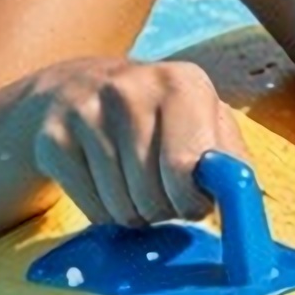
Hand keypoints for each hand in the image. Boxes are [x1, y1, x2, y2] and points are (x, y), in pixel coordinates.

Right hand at [21, 55, 247, 230]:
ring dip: (134, 212)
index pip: (187, 167)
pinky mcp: (52, 138)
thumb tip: (243, 194)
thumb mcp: (202, 119)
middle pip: (154, 195)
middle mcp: (132, 89)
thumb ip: (232, 157)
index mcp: (183, 82)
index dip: (193, 200)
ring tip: (132, 185)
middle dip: (163, 210)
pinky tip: (103, 184)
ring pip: (123, 208)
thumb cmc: (156, 115)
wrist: (71, 89)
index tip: (192, 201)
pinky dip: (103, 212)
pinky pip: (91, 208)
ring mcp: (86, 111)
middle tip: (159, 192)